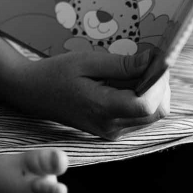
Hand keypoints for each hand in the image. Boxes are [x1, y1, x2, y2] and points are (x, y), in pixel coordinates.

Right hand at [14, 49, 170, 139]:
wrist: (33, 93)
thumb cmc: (56, 73)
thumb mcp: (86, 61)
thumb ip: (121, 65)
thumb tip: (152, 61)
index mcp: (103, 109)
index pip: (147, 105)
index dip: (159, 82)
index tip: (158, 60)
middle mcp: (111, 127)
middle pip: (156, 112)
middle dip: (159, 86)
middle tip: (147, 61)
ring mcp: (112, 132)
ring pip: (151, 115)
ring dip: (152, 92)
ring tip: (133, 70)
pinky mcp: (111, 130)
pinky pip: (140, 117)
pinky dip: (141, 98)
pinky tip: (125, 82)